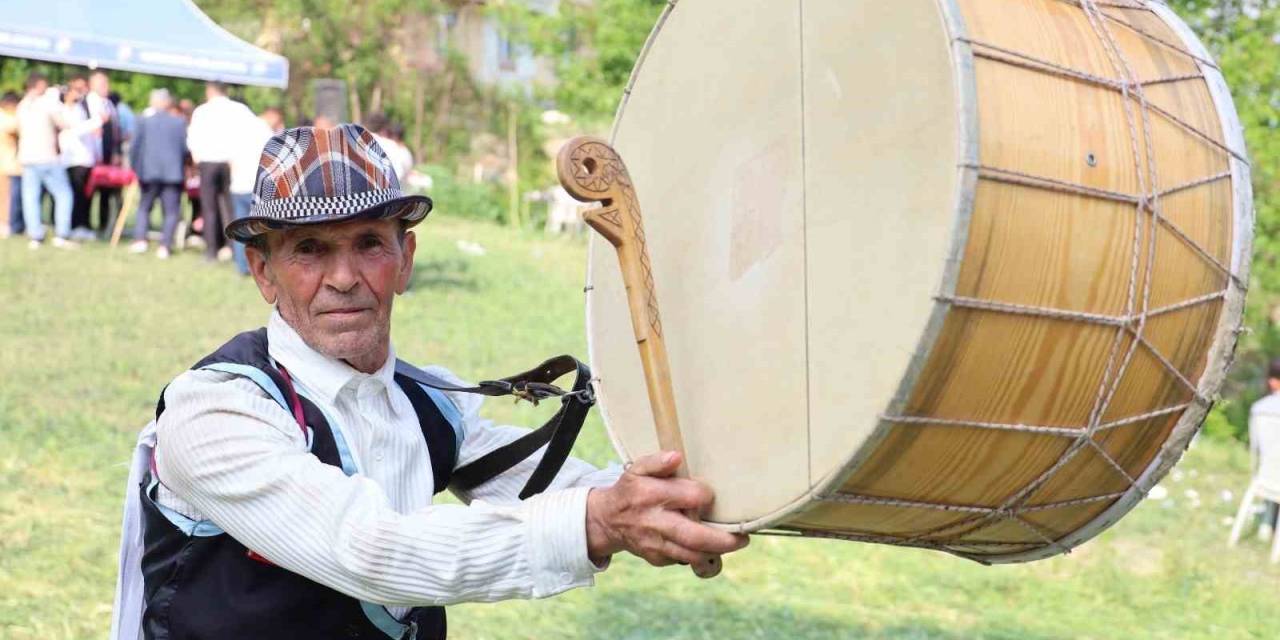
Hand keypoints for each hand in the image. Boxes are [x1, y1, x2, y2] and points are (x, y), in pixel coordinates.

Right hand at [585, 451, 747, 571]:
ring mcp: (655, 544)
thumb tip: (676, 457)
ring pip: (693, 556)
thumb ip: (656, 462)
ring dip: (716, 552)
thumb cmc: (632, 490)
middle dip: (724, 541)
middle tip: (743, 538)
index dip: (706, 496)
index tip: (710, 496)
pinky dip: (699, 555)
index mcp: (652, 495)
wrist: (608, 520)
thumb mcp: (637, 469)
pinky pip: (684, 561)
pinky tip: (706, 545)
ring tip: (732, 543)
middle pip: (695, 537)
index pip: (692, 497)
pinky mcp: (656, 558)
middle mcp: (654, 522)